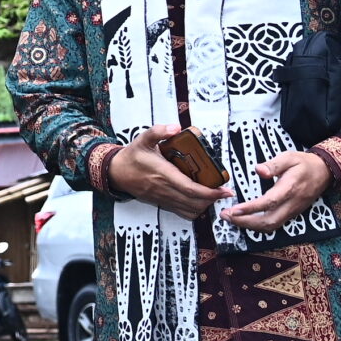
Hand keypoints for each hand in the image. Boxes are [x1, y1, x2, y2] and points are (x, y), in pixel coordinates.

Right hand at [107, 126, 230, 220]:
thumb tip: (175, 127)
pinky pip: (182, 213)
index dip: (210, 192)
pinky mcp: (161, 203)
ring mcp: (163, 198)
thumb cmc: (132, 156)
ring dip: (204, 205)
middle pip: (194, 202)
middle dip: (212, 198)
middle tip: (223, 191)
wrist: (116, 172)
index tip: (224, 189)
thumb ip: (158, 131)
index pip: (191, 188)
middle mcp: (164, 189)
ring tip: (212, 194)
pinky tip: (199, 201)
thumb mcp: (143, 139)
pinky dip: (194, 210)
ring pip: (190, 210)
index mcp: (163, 174)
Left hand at [221, 149, 331, 232]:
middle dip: (245, 222)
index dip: (251, 208)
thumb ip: (273, 164)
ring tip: (231, 218)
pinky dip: (257, 226)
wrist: (324, 172)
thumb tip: (258, 170)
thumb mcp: (289, 157)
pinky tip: (245, 219)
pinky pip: (274, 225)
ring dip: (249, 226)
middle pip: (268, 222)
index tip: (234, 210)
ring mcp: (292, 212)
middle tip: (225, 216)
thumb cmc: (304, 163)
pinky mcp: (291, 214)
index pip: (269, 202)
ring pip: (271, 226)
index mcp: (290, 188)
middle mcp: (292, 204)